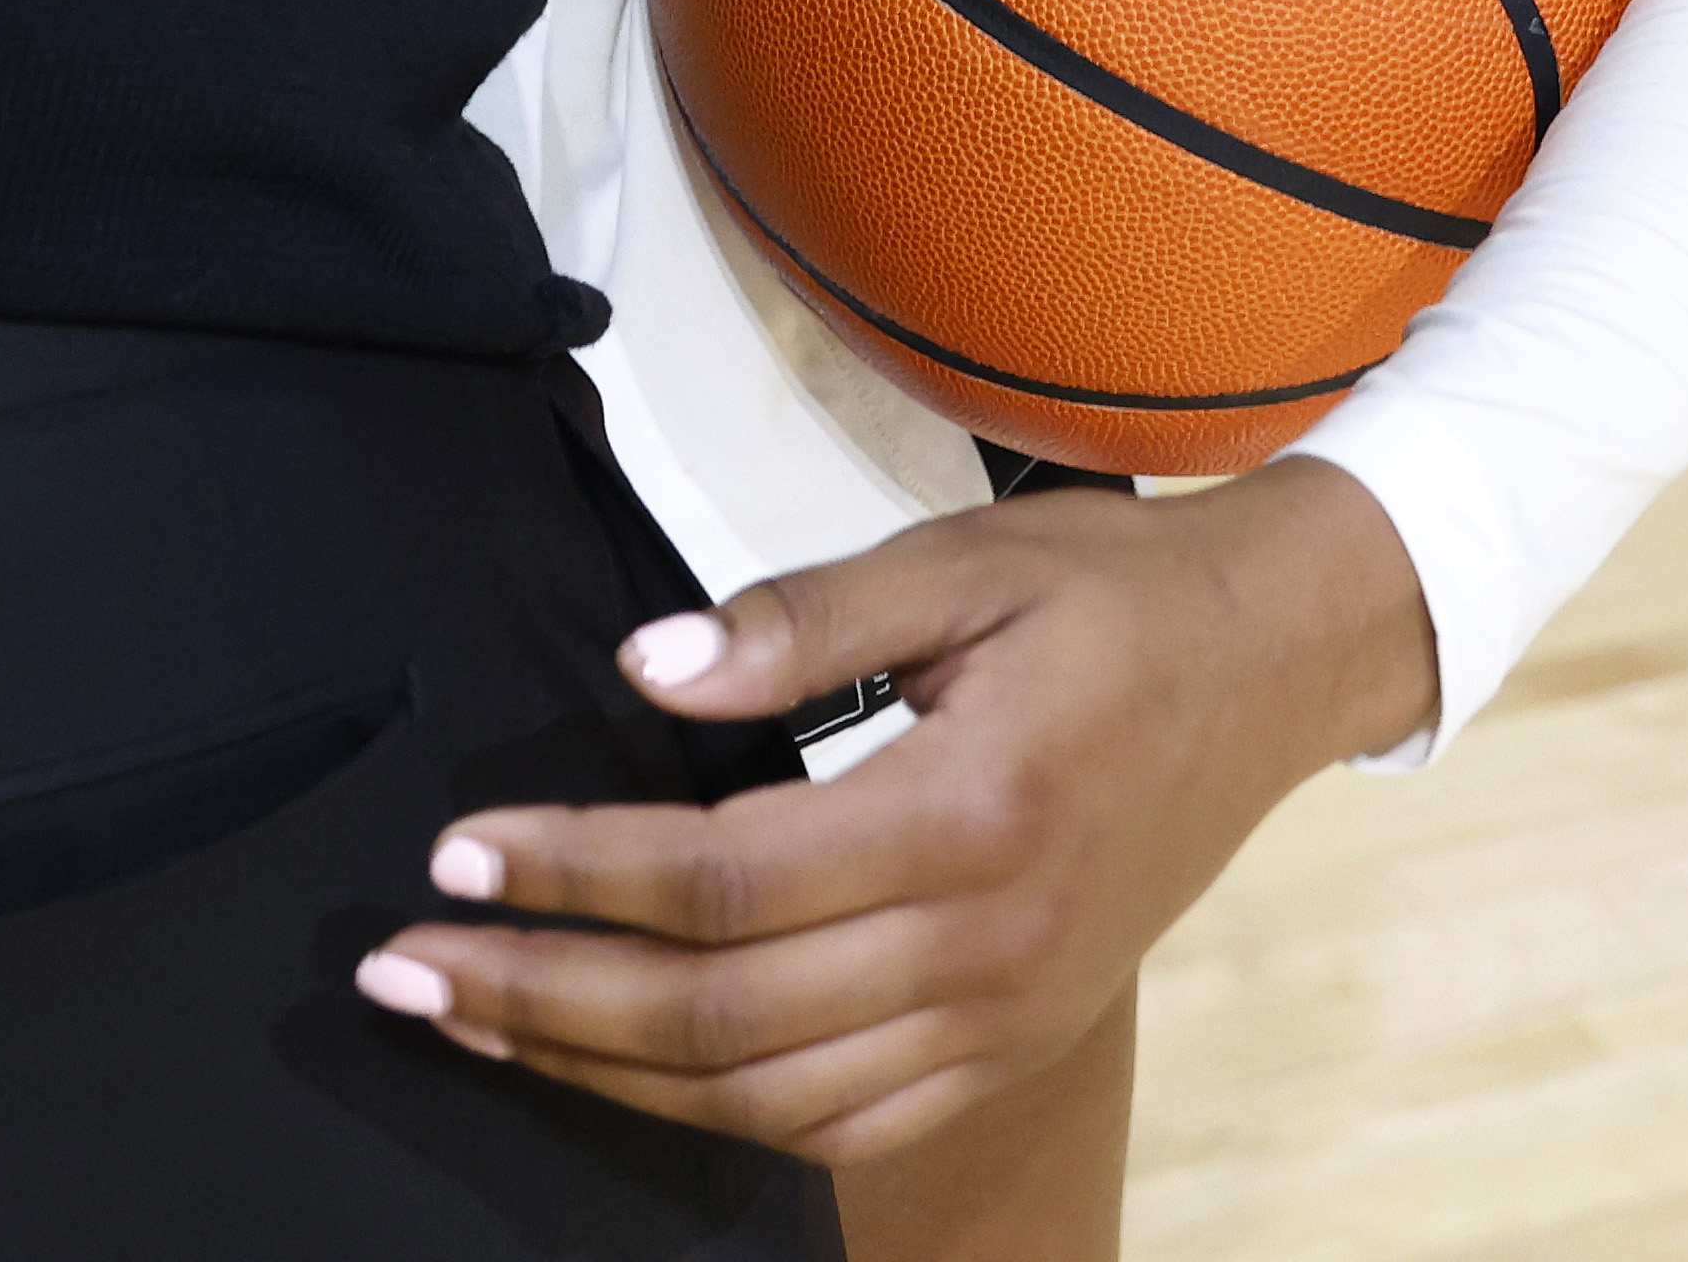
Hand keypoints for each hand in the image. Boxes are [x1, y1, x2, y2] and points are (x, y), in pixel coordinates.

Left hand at [368, 460, 1435, 1170]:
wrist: (1279, 662)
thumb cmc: (1117, 594)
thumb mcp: (963, 562)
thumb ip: (799, 621)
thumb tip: (646, 667)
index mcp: (971, 813)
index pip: (724, 880)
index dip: (576, 875)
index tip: (460, 851)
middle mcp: (989, 944)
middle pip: (724, 1016)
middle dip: (545, 1000)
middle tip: (409, 965)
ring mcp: (1008, 1015)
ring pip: (771, 1101)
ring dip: (607, 1073)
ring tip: (482, 1023)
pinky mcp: (1018, 1043)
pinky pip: (848, 1125)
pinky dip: (721, 1120)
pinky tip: (628, 1075)